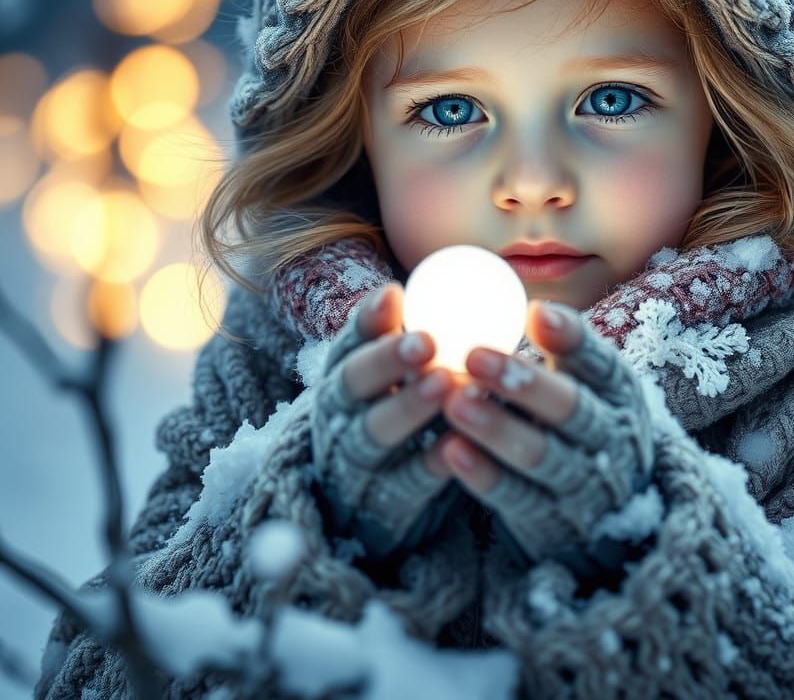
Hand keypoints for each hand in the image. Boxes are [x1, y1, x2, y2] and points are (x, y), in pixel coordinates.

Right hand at [310, 282, 457, 560]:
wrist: (365, 506)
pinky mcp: (380, 507)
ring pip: (373, 434)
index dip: (368, 320)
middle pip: (351, 384)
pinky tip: (455, 444)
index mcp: (342, 379)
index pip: (347, 343)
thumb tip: (447, 286)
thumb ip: (409, 342)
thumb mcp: (389, 382)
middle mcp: (338, 417)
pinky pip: (405, 484)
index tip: (395, 294)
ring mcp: (354, 464)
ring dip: (408, 407)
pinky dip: (429, 464)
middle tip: (427, 341)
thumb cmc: (393, 420)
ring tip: (444, 383)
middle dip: (386, 360)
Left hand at [438, 299, 654, 565]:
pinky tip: (452, 450)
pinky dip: (485, 475)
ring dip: (497, 428)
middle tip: (473, 355)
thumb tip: (531, 306)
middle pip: (571, 409)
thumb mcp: (589, 384)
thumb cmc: (583, 422)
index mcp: (618, 393)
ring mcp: (585, 485)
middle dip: (524, 384)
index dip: (572, 338)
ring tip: (455, 402)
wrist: (613, 511)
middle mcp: (610, 438)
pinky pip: (517, 499)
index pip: (601, 362)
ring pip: (542, 455)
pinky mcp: (553, 523)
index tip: (535, 313)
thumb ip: (562, 347)